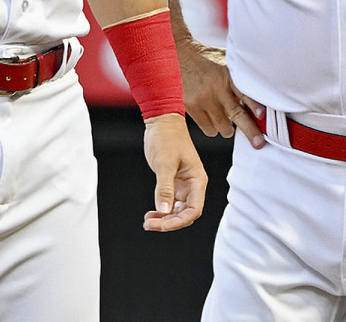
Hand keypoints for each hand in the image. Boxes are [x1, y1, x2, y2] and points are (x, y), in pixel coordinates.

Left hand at [141, 112, 207, 231]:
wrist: (161, 121)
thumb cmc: (167, 137)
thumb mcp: (165, 163)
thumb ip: (165, 188)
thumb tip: (164, 211)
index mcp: (197, 180)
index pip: (194, 210)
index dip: (179, 221)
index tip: (163, 226)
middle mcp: (193, 185)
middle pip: (185, 214)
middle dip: (169, 223)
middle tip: (149, 225)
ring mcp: (183, 185)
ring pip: (177, 211)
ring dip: (164, 219)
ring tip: (148, 222)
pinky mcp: (173, 183)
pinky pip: (170, 203)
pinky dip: (161, 211)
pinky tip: (151, 215)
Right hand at [177, 40, 263, 147]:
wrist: (177, 55)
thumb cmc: (204, 58)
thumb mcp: (225, 60)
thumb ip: (238, 75)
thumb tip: (258, 90)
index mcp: (227, 75)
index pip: (245, 92)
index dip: (255, 105)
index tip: (262, 116)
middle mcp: (217, 88)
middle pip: (237, 114)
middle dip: (250, 131)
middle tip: (258, 143)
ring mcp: (203, 99)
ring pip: (222, 127)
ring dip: (228, 129)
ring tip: (228, 124)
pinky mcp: (191, 107)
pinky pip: (208, 128)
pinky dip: (213, 129)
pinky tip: (214, 121)